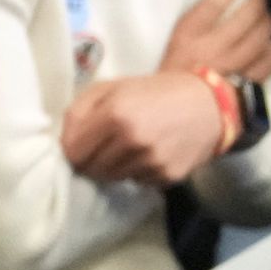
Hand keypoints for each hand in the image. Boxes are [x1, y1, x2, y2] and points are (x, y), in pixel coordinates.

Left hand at [61, 73, 226, 187]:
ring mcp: (152, 161)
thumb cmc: (152, 92)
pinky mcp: (167, 176)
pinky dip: (136, 172)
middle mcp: (133, 140)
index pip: (73, 151)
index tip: (80, 144)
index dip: (72, 149)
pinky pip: (136, 182)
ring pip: (111, 178)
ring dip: (112, 167)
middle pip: (90, 169)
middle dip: (91, 160)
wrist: (206, 105)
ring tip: (127, 148)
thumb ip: (80, 110)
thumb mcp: (111, 87)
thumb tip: (63, 142)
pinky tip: (148, 154)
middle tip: (103, 146)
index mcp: (115, 113)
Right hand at [161, 0, 270, 84]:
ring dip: (268, 23)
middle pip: (244, 18)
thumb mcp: (164, 48)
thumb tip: (209, 3)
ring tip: (268, 18)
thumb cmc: (163, 81)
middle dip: (256, 3)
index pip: (212, 3)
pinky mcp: (242, 87)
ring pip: (260, 38)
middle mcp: (211, 49)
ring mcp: (230, 69)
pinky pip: (267, 65)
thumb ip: (184, 28)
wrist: (169, 119)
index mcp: (186, 38)